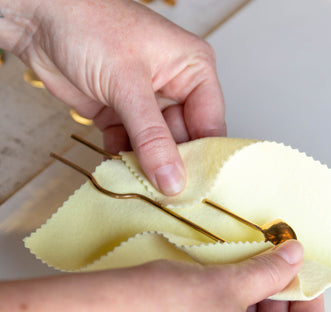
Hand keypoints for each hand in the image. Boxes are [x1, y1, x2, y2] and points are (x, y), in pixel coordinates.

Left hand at [3, 0, 225, 193]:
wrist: (37, 17)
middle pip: (185, 141)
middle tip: (165, 192)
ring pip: (157, 148)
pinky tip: (115, 162)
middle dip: (172, 165)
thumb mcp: (128, 84)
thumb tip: (173, 179)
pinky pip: (131, 147)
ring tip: (138, 180)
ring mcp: (148, 104)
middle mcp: (176, 88)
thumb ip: (152, 138)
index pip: (210, 125)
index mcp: (194, 70)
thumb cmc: (87, 23)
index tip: (195, 189)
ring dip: (145, 165)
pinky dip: (123, 157)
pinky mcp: (122, 116)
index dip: (203, 158)